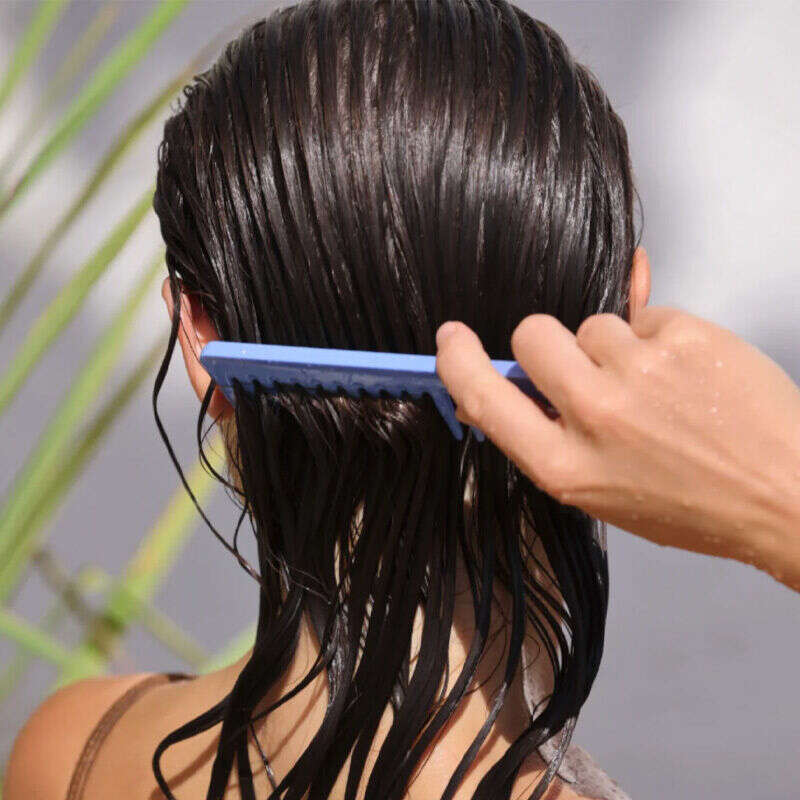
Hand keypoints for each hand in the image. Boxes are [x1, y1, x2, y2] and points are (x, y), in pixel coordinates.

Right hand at [435, 307, 799, 590]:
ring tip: (655, 383)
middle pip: (532, 334)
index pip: (486, 397)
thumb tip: (494, 397)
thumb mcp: (600, 493)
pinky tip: (687, 374)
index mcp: (567, 466)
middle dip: (547, 343)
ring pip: (593, 323)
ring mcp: (641, 370)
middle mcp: (596, 414)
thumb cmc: (693, 504)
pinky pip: (645, 316)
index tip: (452, 338)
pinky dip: (658, 339)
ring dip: (613, 346)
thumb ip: (544, 441)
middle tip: (582, 366)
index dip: (460, 361)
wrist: (786, 493)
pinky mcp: (685, 336)